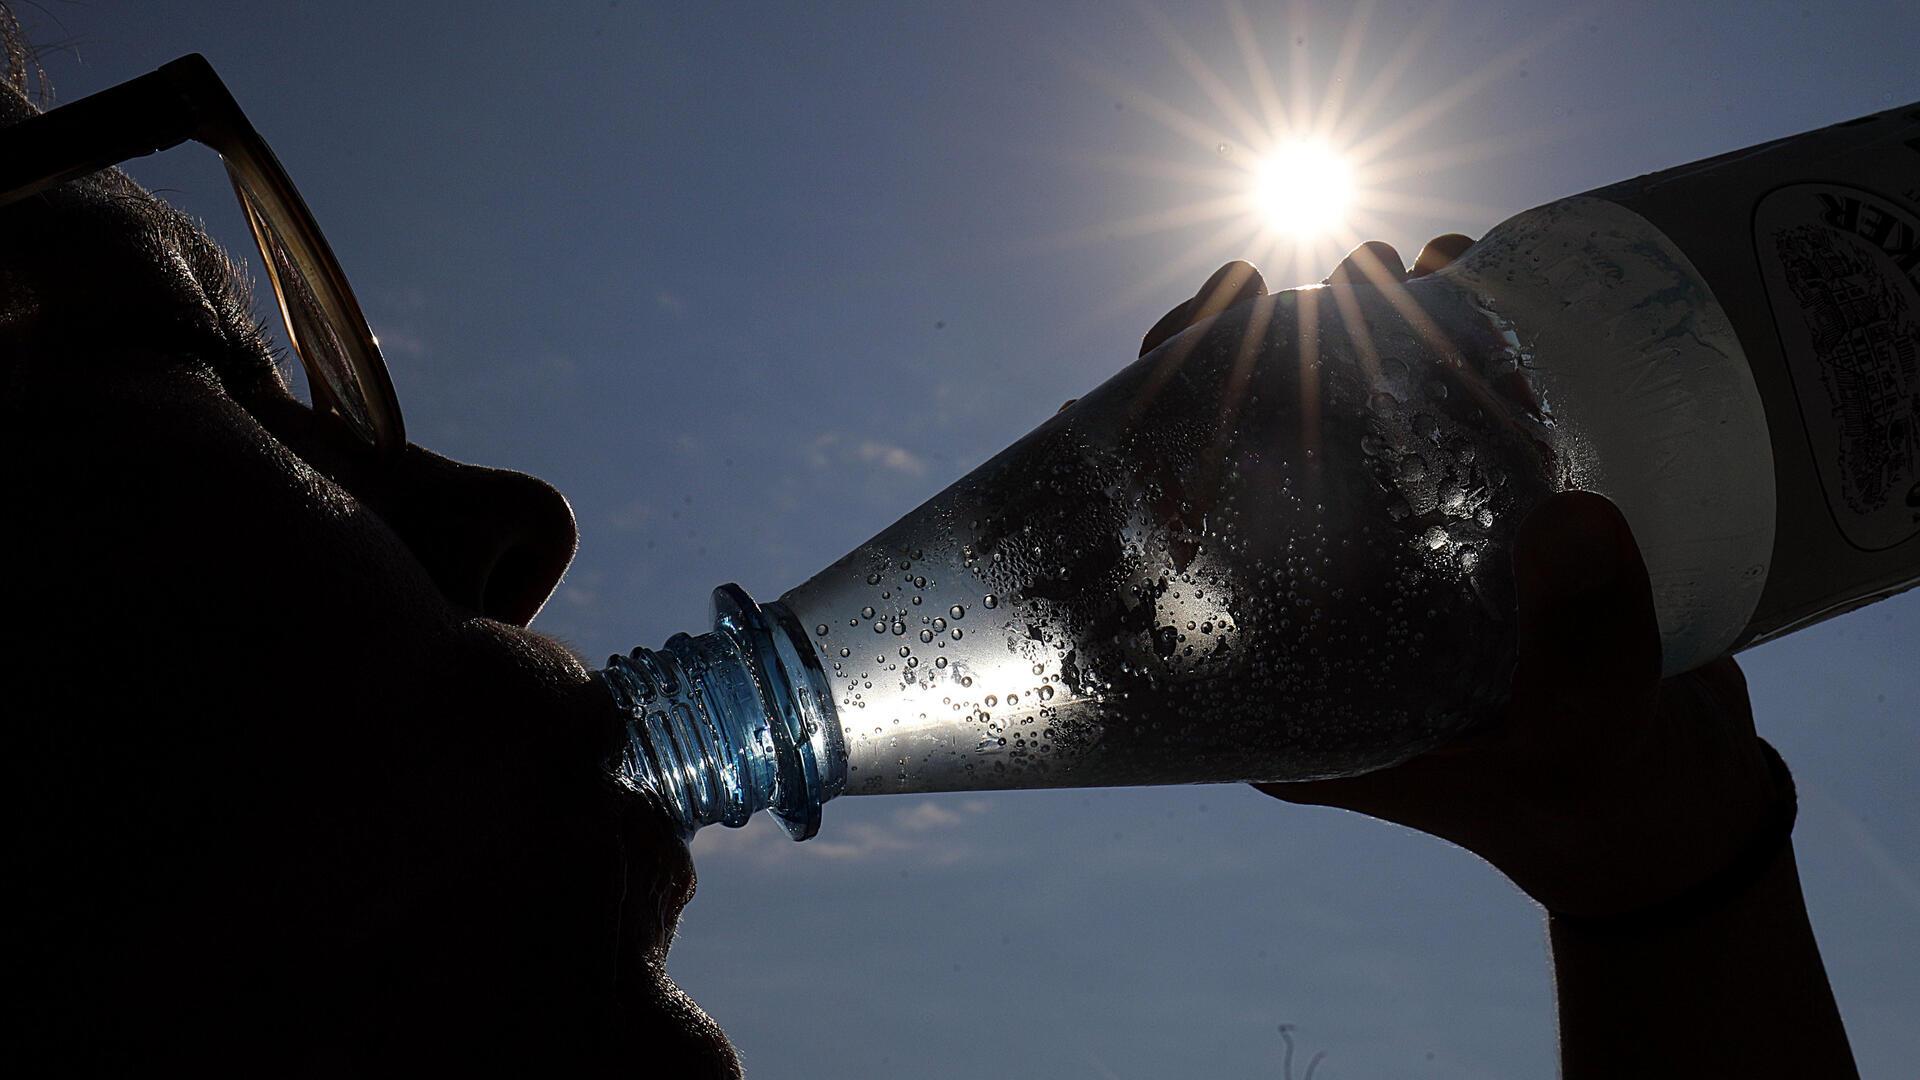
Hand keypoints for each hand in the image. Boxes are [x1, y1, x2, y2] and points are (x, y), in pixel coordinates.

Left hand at [1143, 240, 1784, 919]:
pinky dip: (1444, 348)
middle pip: (1255, 454)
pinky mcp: (1455, 537)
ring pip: (1341, 424)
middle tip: (1353, 269)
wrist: (1666, 806)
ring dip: (1366, 331)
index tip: (1209, 315)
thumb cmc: (1596, 798)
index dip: (1175, 416)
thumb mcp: (1582, 739)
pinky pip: (1425, 424)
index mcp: (1281, 679)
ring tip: (1410, 262)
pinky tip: (1467, 279)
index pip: (1186, 531)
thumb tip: (1574, 517)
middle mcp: (1312, 613)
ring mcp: (1383, 567)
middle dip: (1283, 345)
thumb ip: (1578, 649)